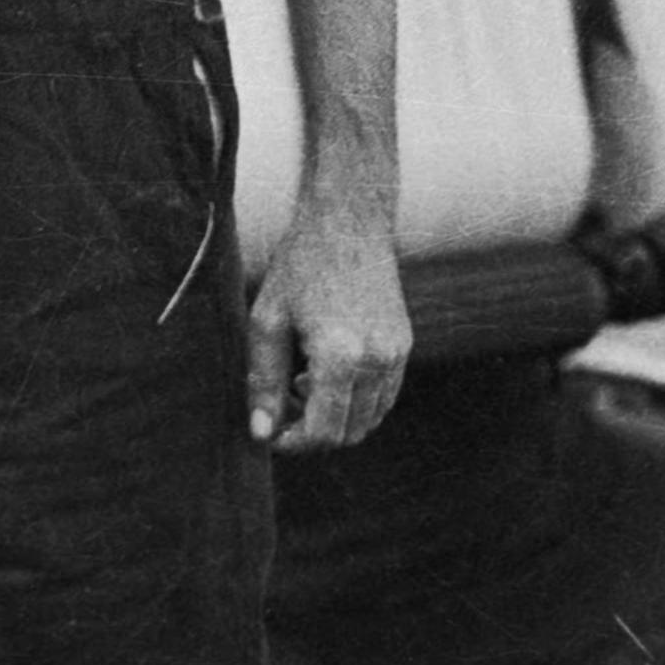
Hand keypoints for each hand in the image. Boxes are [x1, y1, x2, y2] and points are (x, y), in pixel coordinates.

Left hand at [245, 197, 408, 450]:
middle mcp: (377, 359)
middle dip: (312, 432)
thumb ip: (264, 381)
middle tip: (281, 406)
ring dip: (335, 417)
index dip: (293, 442)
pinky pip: (383, 396)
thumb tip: (261, 433)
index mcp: (340, 354)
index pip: (323, 431)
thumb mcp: (267, 320)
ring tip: (301, 380)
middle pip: (349, 433)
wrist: (348, 222)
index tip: (269, 432)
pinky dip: (356, 400)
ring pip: (369, 419)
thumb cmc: (300, 265)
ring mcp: (396, 354)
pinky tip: (325, 370)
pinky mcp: (404, 346)